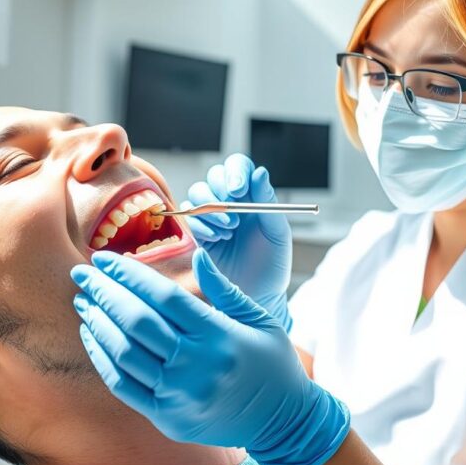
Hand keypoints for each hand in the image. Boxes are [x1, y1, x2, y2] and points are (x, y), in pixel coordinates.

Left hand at [70, 250, 349, 464]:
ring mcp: (178, 395)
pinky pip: (122, 385)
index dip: (130, 274)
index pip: (164, 296)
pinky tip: (92, 335)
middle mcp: (196, 366)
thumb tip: (196, 251)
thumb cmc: (271, 363)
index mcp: (219, 336)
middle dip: (104, 293)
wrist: (282, 422)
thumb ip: (224, 287)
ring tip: (84, 301)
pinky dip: (102, 357)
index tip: (106, 259)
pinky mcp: (167, 417)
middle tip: (82, 273)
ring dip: (97, 323)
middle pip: (137, 322)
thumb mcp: (260, 318)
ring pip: (124, 353)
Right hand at [186, 153, 292, 330]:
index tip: (239, 189)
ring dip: (212, 210)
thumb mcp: (277, 233)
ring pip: (197, 193)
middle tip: (233, 212)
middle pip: (214, 176)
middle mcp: (230, 202)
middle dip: (220, 191)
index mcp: (252, 196)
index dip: (235, 171)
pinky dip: (202, 225)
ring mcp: (211, 217)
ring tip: (230, 230)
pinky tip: (218, 240)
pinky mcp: (196, 233)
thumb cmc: (272, 266)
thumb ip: (268, 201)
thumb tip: (259, 172)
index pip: (238, 167)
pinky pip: (189, 217)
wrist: (257, 297)